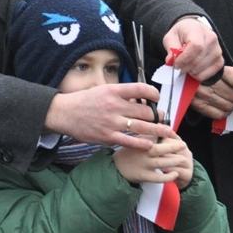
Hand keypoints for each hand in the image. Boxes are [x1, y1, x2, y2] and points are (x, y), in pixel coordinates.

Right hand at [45, 83, 175, 151]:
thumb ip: (120, 93)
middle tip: (162, 117)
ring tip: (167, 131)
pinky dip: (142, 143)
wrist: (65, 113)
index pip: (140, 89)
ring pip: (141, 127)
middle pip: (144, 110)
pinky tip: (150, 144)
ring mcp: (111, 122)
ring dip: (157, 130)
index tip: (156, 97)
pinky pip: (129, 141)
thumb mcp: (102, 90)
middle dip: (157, 115)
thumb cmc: (84, 101)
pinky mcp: (107, 137)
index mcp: (113, 91)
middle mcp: (113, 106)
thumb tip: (140, 96)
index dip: (153, 93)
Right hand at [113, 134, 192, 188]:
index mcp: (140, 142)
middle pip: (160, 149)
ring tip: (183, 159)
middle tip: (183, 145)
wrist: (116, 167)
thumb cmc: (129, 152)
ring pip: (162, 163)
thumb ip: (148, 134)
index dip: (166, 135)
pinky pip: (159, 177)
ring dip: (174, 161)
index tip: (173, 134)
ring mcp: (144, 165)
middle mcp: (142, 153)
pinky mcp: (144, 176)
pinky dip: (169, 176)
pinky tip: (175, 173)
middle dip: (173, 146)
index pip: (155, 137)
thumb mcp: (135, 139)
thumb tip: (163, 126)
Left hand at [164, 17, 222, 81]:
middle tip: (178, 67)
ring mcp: (218, 51)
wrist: (193, 31)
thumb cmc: (181, 35)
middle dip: (185, 67)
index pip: (196, 46)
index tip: (176, 64)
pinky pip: (208, 74)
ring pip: (201, 68)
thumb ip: (171, 48)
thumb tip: (171, 61)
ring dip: (190, 71)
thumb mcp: (171, 37)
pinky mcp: (220, 61)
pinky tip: (192, 69)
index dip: (184, 58)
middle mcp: (212, 39)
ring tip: (185, 65)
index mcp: (199, 30)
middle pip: (198, 60)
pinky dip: (197, 75)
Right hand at [190, 65, 232, 118]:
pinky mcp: (197, 104)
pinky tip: (229, 108)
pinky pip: (218, 114)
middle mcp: (208, 82)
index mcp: (215, 69)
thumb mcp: (220, 65)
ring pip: (229, 106)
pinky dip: (227, 112)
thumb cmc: (204, 69)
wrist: (182, 74)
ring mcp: (202, 95)